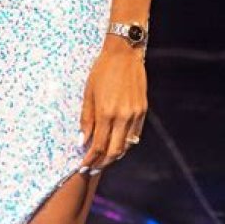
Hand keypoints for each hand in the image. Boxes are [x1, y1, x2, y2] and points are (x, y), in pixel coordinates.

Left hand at [79, 37, 146, 176]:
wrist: (124, 54)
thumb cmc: (102, 71)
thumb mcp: (88, 92)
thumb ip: (86, 119)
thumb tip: (82, 141)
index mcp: (106, 112)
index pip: (98, 146)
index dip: (90, 160)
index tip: (83, 167)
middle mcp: (122, 116)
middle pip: (114, 151)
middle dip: (102, 163)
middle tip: (92, 169)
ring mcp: (135, 115)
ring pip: (126, 146)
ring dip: (114, 156)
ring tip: (103, 159)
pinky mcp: (142, 111)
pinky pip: (134, 135)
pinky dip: (125, 144)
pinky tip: (116, 144)